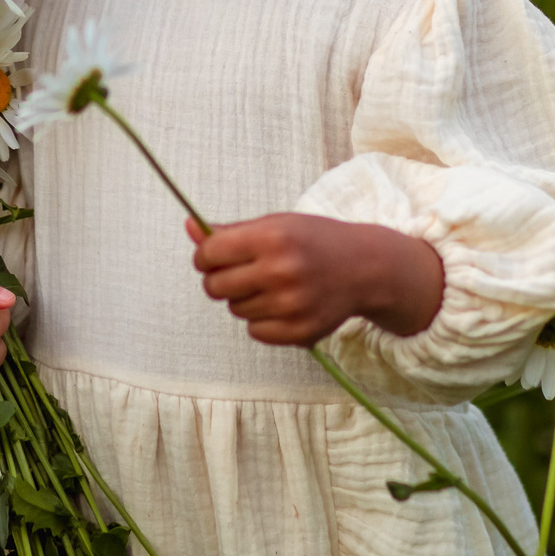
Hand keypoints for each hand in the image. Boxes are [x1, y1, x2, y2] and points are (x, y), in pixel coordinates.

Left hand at [186, 214, 444, 346]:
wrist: (365, 267)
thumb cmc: (313, 240)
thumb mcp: (275, 224)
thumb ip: (231, 230)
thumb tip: (189, 226)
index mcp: (272, 238)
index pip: (210, 254)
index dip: (205, 256)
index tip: (214, 257)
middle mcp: (282, 271)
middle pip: (216, 287)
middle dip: (220, 280)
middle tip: (241, 273)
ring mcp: (292, 305)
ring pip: (236, 310)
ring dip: (245, 299)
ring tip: (272, 285)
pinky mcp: (300, 331)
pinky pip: (256, 331)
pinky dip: (262, 320)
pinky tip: (283, 304)